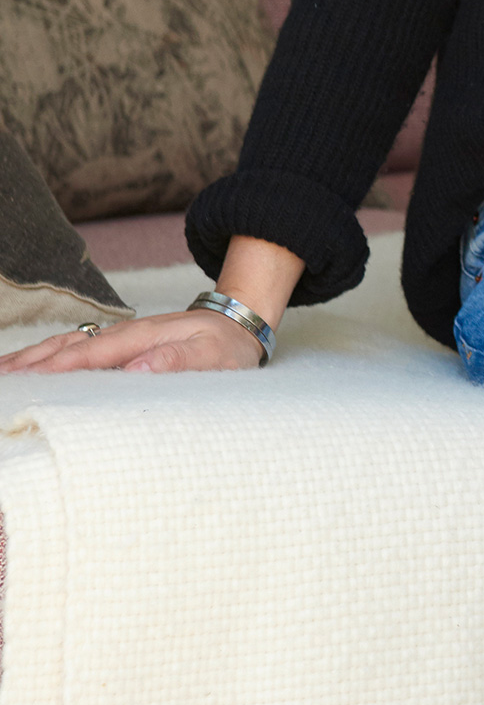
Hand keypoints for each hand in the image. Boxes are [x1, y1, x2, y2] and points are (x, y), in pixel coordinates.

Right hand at [0, 308, 263, 376]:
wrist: (238, 324)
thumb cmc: (227, 345)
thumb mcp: (214, 356)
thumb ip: (179, 361)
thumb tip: (138, 368)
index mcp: (143, 337)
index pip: (93, 354)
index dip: (60, 368)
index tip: (29, 381)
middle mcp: (124, 334)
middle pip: (67, 347)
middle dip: (31, 363)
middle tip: (0, 380)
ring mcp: (118, 337)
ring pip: (65, 346)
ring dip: (31, 358)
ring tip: (1, 373)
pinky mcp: (118, 344)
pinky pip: (75, 349)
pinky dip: (46, 356)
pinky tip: (29, 365)